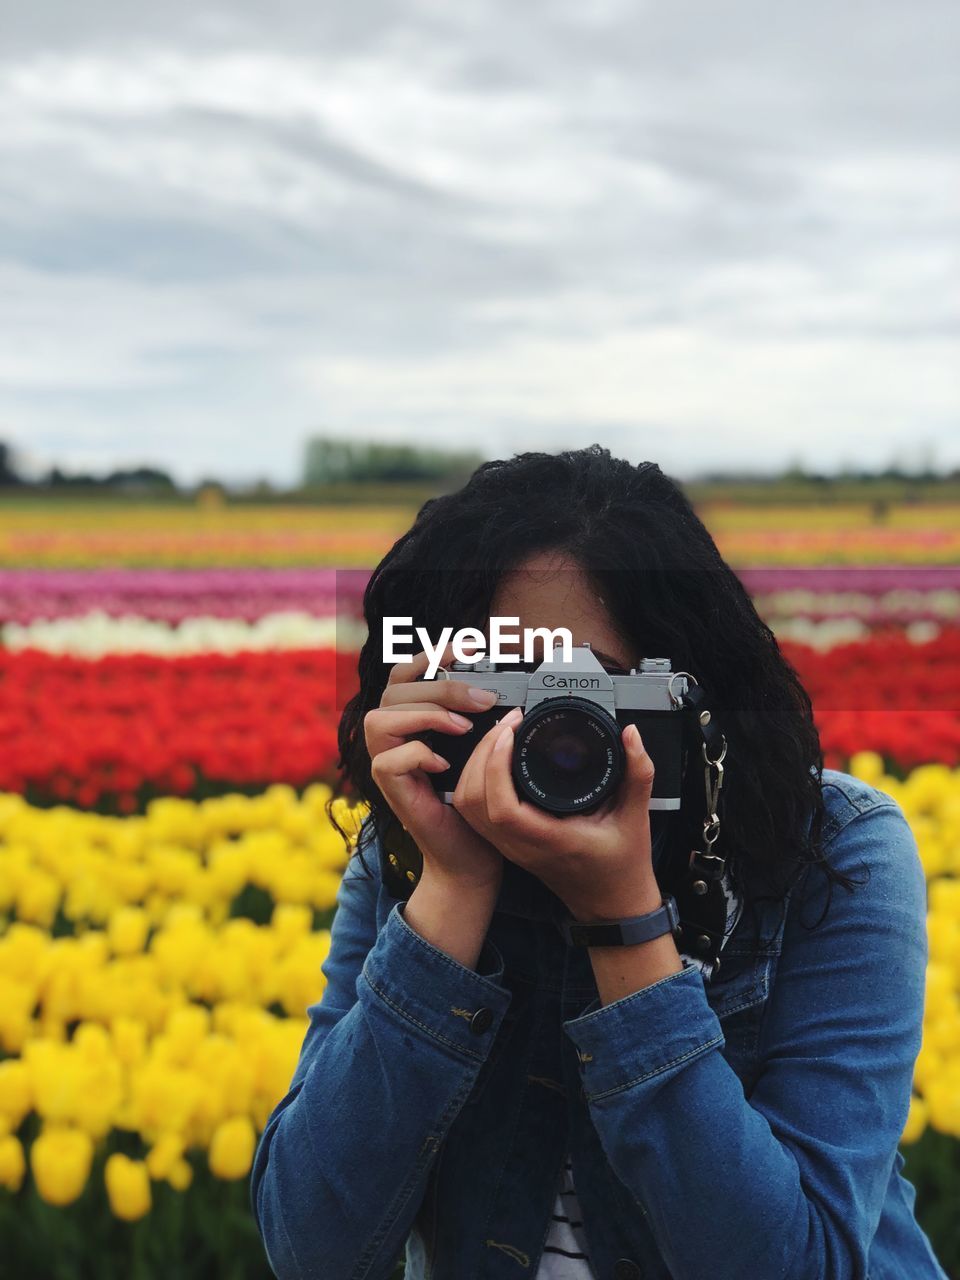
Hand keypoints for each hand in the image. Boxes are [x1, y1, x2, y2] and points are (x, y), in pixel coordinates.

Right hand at [365, 638, 508, 893]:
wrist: (473, 851)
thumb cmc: (477, 799)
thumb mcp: (481, 748)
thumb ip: (479, 716)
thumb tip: (501, 684)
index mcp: (411, 718)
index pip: (404, 673)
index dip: (430, 654)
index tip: (468, 645)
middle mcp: (392, 736)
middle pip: (395, 690)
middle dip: (441, 687)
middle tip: (483, 700)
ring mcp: (386, 762)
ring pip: (382, 718)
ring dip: (426, 716)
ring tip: (463, 729)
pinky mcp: (388, 790)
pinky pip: (388, 760)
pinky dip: (418, 756)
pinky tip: (444, 765)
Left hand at [451, 710, 660, 918]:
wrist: (613, 904)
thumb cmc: (623, 866)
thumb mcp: (637, 817)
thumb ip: (639, 773)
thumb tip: (630, 735)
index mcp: (551, 840)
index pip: (503, 807)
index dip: (496, 767)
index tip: (511, 735)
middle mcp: (523, 846)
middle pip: (475, 802)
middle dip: (482, 755)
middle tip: (507, 726)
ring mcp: (511, 848)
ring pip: (469, 807)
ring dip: (474, 768)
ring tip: (499, 739)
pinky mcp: (508, 846)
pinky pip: (475, 814)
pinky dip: (475, 783)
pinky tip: (493, 762)